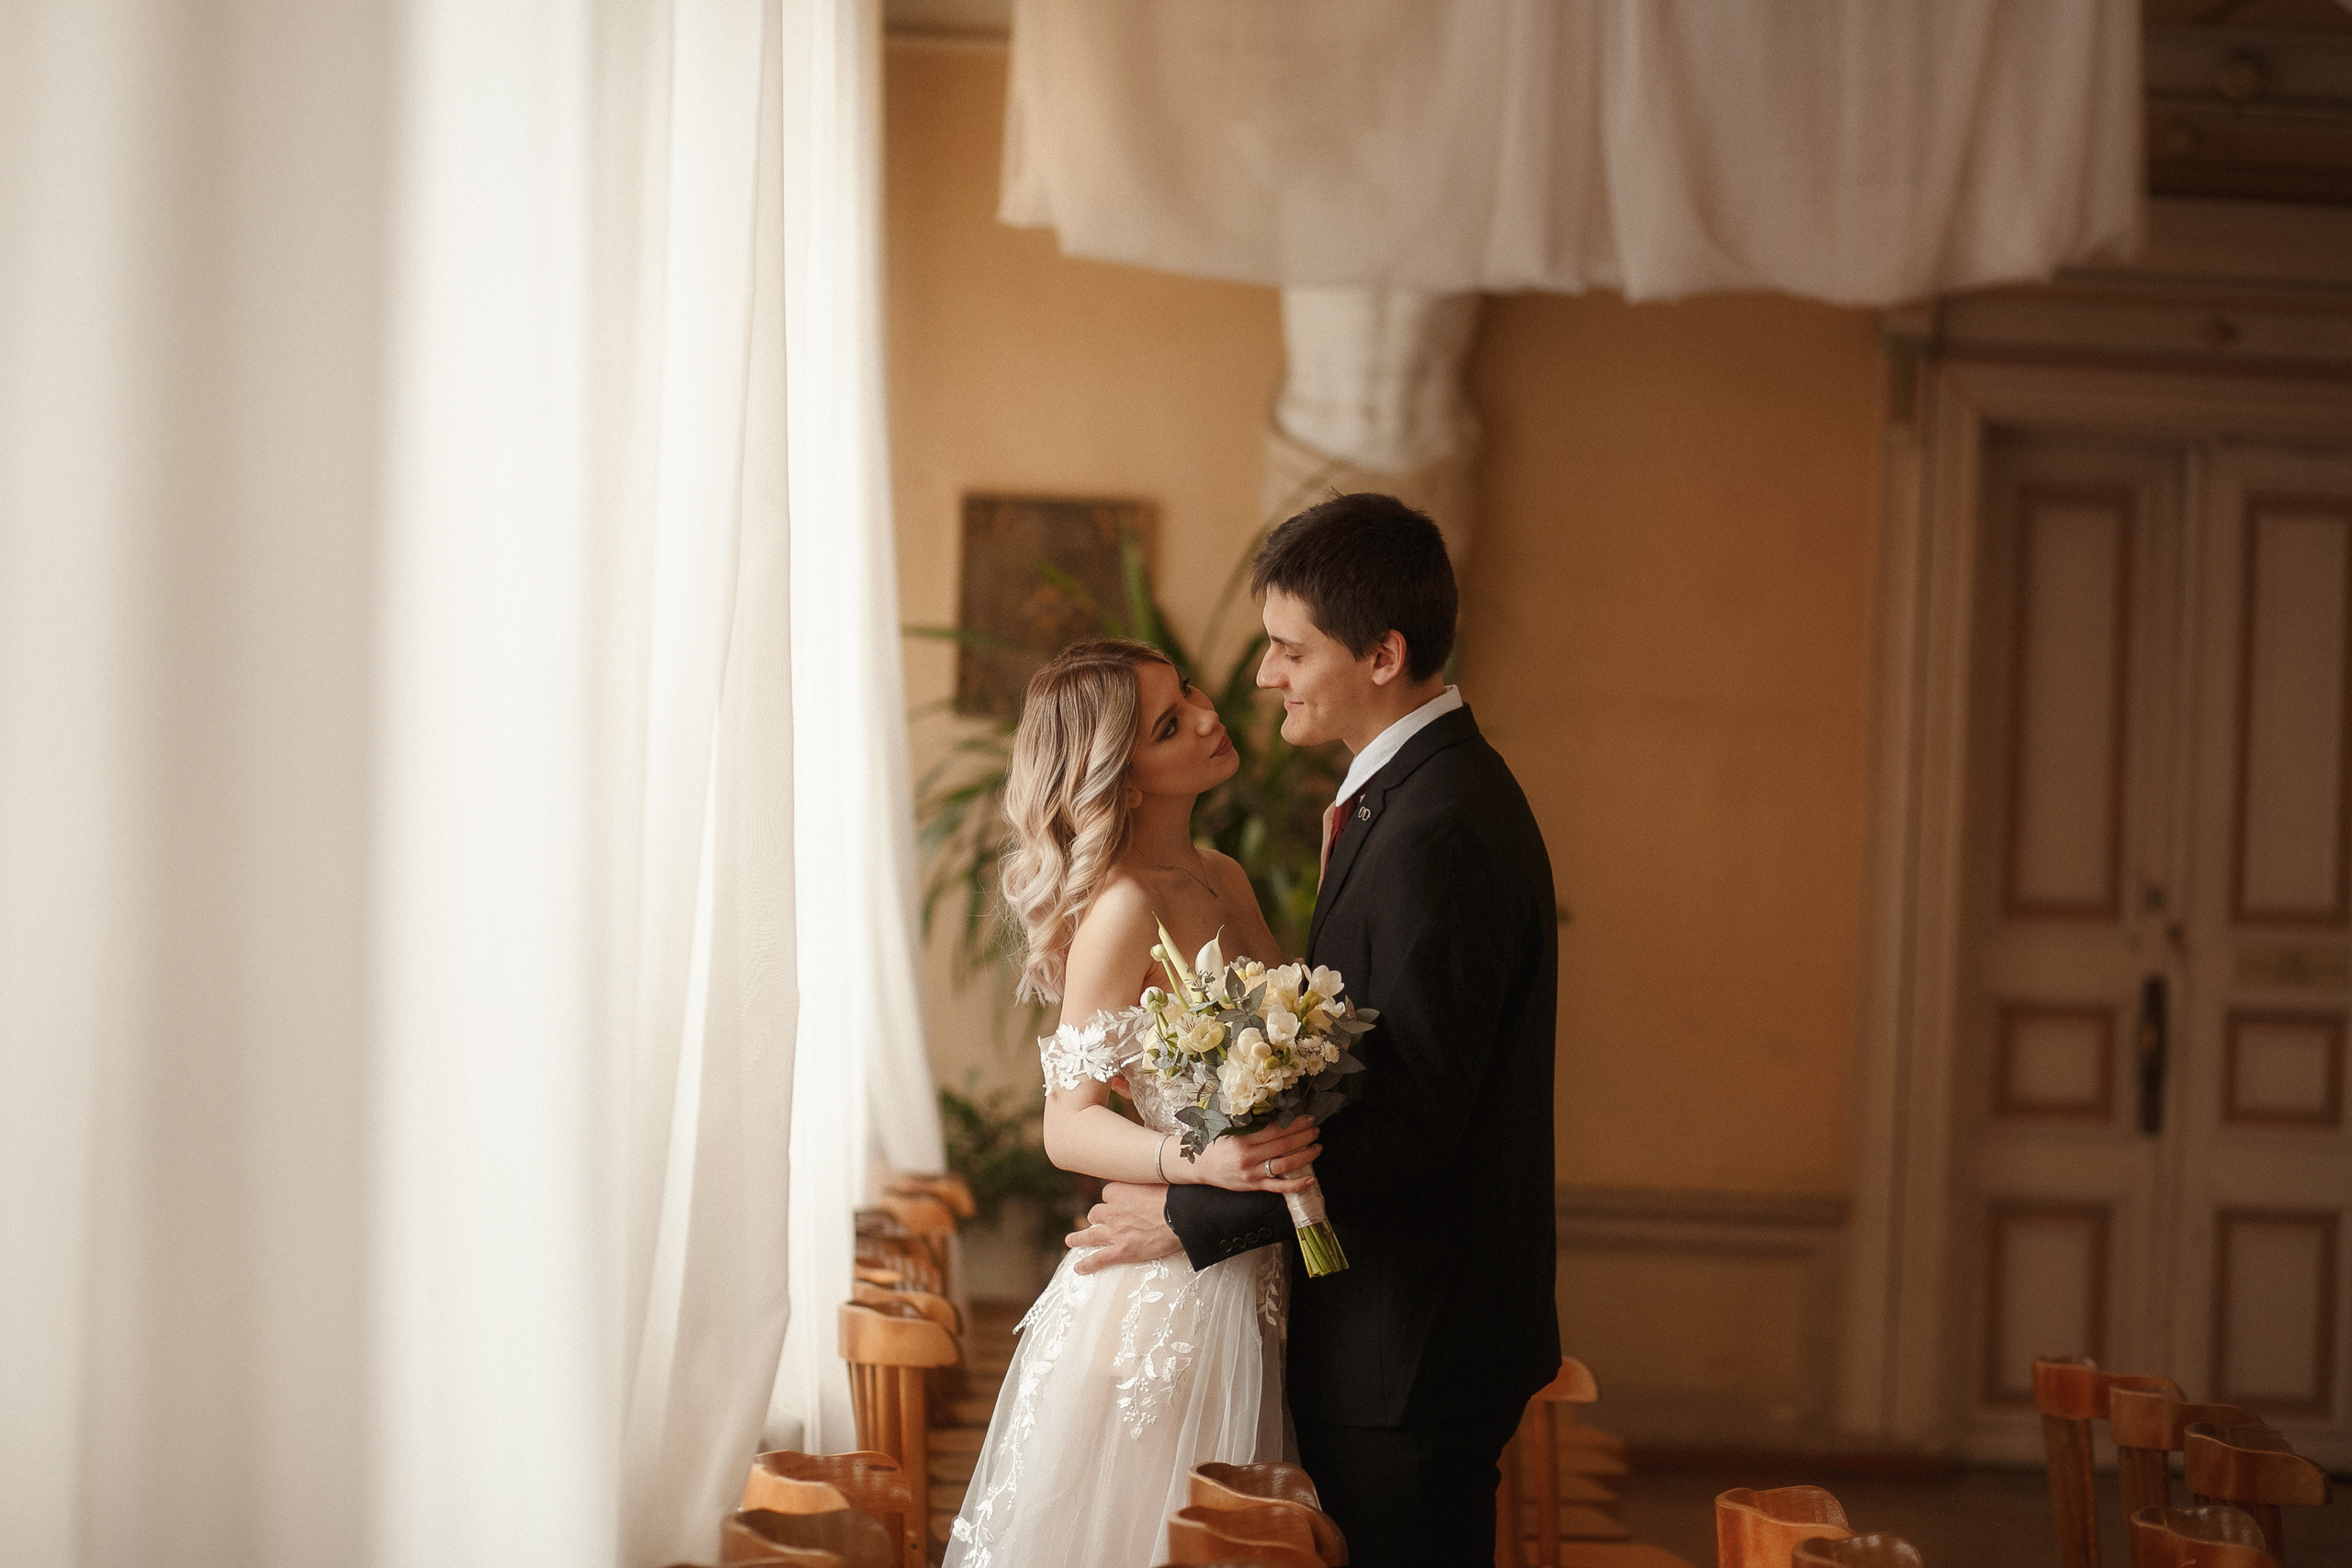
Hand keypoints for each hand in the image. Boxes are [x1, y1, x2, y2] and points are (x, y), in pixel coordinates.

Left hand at [1066, 1180, 1182, 1273]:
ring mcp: (1115, 1232)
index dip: (1114, 1199)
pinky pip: (1099, 1259)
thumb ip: (1145, 1185)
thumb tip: (1149, 1183)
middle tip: (1097, 1221)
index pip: (1108, 1194)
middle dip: (1097, 1217)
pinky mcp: (1122, 1250)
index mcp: (1120, 1192)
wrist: (1182, 1217)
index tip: (1121, 1202)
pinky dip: (1087, 1264)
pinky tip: (1078, 1268)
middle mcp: (1113, 1211)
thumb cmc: (1175, 1197)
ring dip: (1079, 1238)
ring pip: (1090, 1235)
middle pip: (1096, 1213)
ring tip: (1071, 1240)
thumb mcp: (1157, 1181)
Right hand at [1178, 1116, 1320, 1194]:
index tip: (1308, 1118)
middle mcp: (1249, 1156)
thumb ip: (1250, 1125)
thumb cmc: (1215, 1144)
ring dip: (1305, 1156)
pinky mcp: (1254, 1186)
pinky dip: (1296, 1185)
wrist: (1199, 1166)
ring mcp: (1252, 1173)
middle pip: (1283, 1145)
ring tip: (1317, 1148)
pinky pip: (1278, 1187)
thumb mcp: (1230, 1130)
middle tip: (1316, 1130)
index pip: (1276, 1130)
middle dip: (1304, 1136)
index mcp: (1243, 1139)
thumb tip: (1277, 1116)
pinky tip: (1310, 1180)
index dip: (1295, 1124)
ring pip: (1285, 1165)